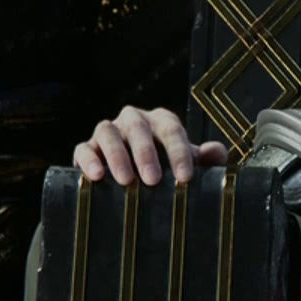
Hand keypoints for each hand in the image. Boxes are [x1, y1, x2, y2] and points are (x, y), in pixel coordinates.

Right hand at [73, 105, 227, 185]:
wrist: (137, 178)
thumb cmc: (169, 168)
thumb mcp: (189, 164)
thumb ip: (207, 158)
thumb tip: (216, 151)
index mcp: (162, 121)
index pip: (172, 130)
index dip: (179, 153)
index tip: (185, 178)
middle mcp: (134, 120)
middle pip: (139, 129)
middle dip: (146, 154)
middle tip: (153, 180)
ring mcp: (109, 131)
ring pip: (108, 133)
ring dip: (117, 156)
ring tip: (126, 181)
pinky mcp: (87, 147)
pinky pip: (84, 148)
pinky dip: (88, 159)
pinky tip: (95, 176)